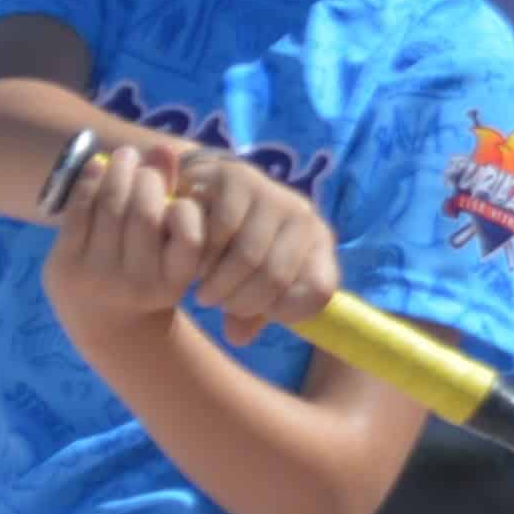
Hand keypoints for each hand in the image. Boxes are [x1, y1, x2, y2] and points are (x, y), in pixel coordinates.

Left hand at [39, 140, 213, 334]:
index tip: (178, 198)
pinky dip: (90, 181)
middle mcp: (136, 284)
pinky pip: (80, 211)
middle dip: (148, 178)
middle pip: (145, 213)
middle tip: (145, 162)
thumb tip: (164, 147)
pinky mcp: (66, 265)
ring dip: (120, 170)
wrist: (105, 322)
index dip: (185, 207)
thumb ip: (174, 199)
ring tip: (126, 156)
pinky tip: (98, 165)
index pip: (189, 236)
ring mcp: (97, 276)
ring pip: (111, 206)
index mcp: (172, 284)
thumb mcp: (171, 251)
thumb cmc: (148, 275)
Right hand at [169, 150, 339, 349]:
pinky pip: (220, 231)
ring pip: (247, 258)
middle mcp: (303, 215)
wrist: (204, 195)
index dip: (282, 312)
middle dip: (237, 301)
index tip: (251, 312)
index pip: (319, 291)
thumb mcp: (248, 286)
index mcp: (318, 244)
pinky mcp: (237, 177)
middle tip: (214, 302)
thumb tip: (238, 336)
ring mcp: (272, 193)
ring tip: (202, 285)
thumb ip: (249, 315)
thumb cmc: (232, 250)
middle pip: (276, 279)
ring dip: (216, 283)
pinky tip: (194, 259)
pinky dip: (202, 255)